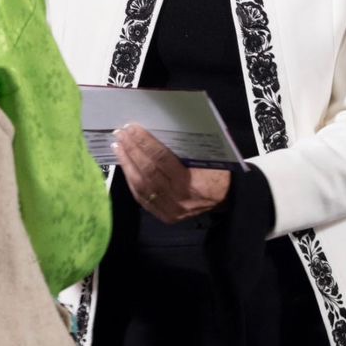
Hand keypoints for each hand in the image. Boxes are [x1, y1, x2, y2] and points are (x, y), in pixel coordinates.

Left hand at [112, 123, 230, 224]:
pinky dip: (131, 180)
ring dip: (127, 165)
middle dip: (132, 151)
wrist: (226, 199)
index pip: (162, 160)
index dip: (145, 143)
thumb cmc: (217, 173)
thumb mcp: (208, 158)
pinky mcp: (164, 216)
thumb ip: (186, 148)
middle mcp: (180, 200)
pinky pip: (142, 198)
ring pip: (141, 186)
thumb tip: (158, 129)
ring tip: (118, 147)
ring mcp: (171, 211)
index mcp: (193, 183)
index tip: (133, 128)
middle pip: (148, 172)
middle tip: (121, 134)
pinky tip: (125, 166)